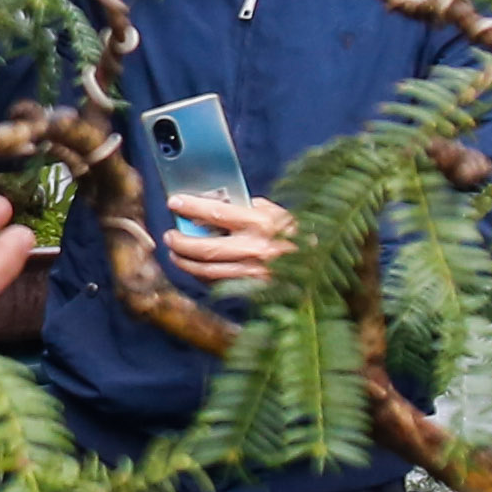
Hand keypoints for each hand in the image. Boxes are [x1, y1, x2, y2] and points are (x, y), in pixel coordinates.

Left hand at [164, 186, 293, 288]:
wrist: (321, 268)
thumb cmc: (298, 236)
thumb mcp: (278, 214)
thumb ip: (249, 208)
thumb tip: (220, 205)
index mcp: (260, 224)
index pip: (217, 212)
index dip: (192, 207)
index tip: (175, 202)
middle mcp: (254, 249)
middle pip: (204, 248)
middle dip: (180, 242)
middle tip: (170, 235)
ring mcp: (253, 273)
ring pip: (207, 271)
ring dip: (185, 263)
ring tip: (176, 254)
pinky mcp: (253, 290)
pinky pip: (219, 284)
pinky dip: (202, 277)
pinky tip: (196, 269)